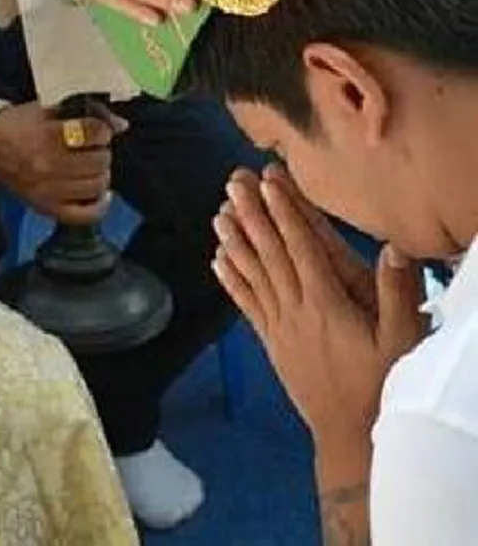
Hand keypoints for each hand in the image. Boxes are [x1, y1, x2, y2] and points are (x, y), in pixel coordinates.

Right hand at [0, 102, 114, 224]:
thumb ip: (86, 113)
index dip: (102, 130)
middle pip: (98, 161)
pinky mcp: (46, 207)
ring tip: (94, 167)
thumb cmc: (20, 124)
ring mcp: (48, 190)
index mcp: (48, 135)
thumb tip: (120, 125)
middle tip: (94, 148)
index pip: (94, 133)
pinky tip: (101, 194)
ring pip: (96, 186)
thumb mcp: (49, 108)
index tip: (99, 130)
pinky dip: (99, 205)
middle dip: (102, 151)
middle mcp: (49, 165)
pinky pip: (84, 214)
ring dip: (101, 174)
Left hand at [212, 167, 426, 452]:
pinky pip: (246, 305)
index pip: (301, 247)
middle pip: (270, 252)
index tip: (268, 182)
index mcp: (326, 303)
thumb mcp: (401, 341)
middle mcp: (296, 309)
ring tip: (218, 213)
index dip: (284, 212)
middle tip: (234, 182)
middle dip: (252, 214)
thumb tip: (392, 247)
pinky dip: (231, 280)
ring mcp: (280, 325)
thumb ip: (396, 293)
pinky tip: (217, 261)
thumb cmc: (382, 387)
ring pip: (253, 274)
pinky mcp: (271, 342)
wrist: (351, 436)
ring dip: (235, 241)